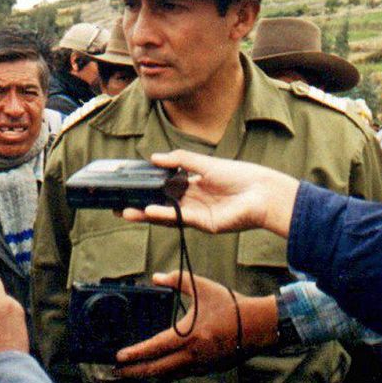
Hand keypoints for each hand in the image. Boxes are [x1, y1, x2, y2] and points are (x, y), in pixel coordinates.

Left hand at [114, 271, 276, 378]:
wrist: (258, 325)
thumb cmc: (231, 305)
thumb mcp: (203, 287)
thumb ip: (177, 280)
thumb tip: (156, 276)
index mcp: (189, 336)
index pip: (155, 348)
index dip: (135, 354)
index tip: (119, 357)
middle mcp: (193, 355)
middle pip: (157, 369)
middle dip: (134, 372)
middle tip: (117, 372)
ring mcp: (201, 365)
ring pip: (169, 375)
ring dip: (150, 375)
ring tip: (135, 372)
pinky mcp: (208, 369)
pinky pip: (182, 375)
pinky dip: (168, 374)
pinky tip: (161, 370)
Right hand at [121, 150, 298, 237]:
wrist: (262, 192)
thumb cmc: (240, 176)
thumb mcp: (205, 163)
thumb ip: (180, 161)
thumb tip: (154, 158)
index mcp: (195, 186)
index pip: (166, 188)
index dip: (149, 188)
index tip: (131, 187)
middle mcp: (194, 201)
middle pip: (162, 204)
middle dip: (141, 205)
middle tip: (119, 205)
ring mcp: (198, 214)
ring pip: (167, 215)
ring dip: (146, 214)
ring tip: (126, 212)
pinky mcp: (204, 224)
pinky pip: (179, 219)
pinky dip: (163, 215)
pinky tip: (148, 212)